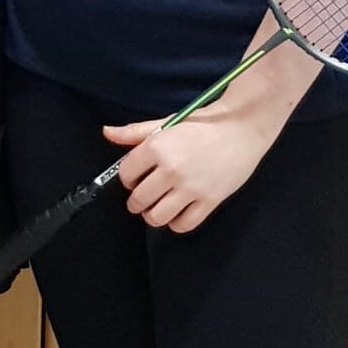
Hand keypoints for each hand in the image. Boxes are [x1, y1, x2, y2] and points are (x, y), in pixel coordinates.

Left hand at [104, 104, 279, 232]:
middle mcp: (171, 170)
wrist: (240, 130)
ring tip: (155, 207)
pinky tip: (176, 213)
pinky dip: (175, 224)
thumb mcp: (166, 123)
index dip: (127, 178)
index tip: (134, 178)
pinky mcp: (209, 202)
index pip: (126, 174)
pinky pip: (184, 224)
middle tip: (142, 196)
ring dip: (152, 215)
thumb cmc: (202, 124)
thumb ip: (134, 132)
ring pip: (158, 217)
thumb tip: (107, 132)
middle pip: (139, 199)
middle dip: (136, 201)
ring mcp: (190, 188)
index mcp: (157, 148)